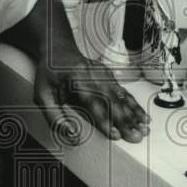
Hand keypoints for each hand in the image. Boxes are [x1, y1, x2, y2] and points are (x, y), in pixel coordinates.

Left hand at [34, 51, 149, 144]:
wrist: (58, 49)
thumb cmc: (49, 74)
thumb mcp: (42, 95)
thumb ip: (55, 117)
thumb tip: (72, 135)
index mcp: (76, 79)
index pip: (93, 101)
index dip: (105, 119)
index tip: (115, 134)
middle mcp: (93, 75)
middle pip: (112, 99)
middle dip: (126, 120)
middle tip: (136, 136)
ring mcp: (103, 74)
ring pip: (121, 95)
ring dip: (134, 113)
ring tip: (144, 128)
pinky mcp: (109, 76)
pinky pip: (123, 91)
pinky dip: (134, 104)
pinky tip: (142, 115)